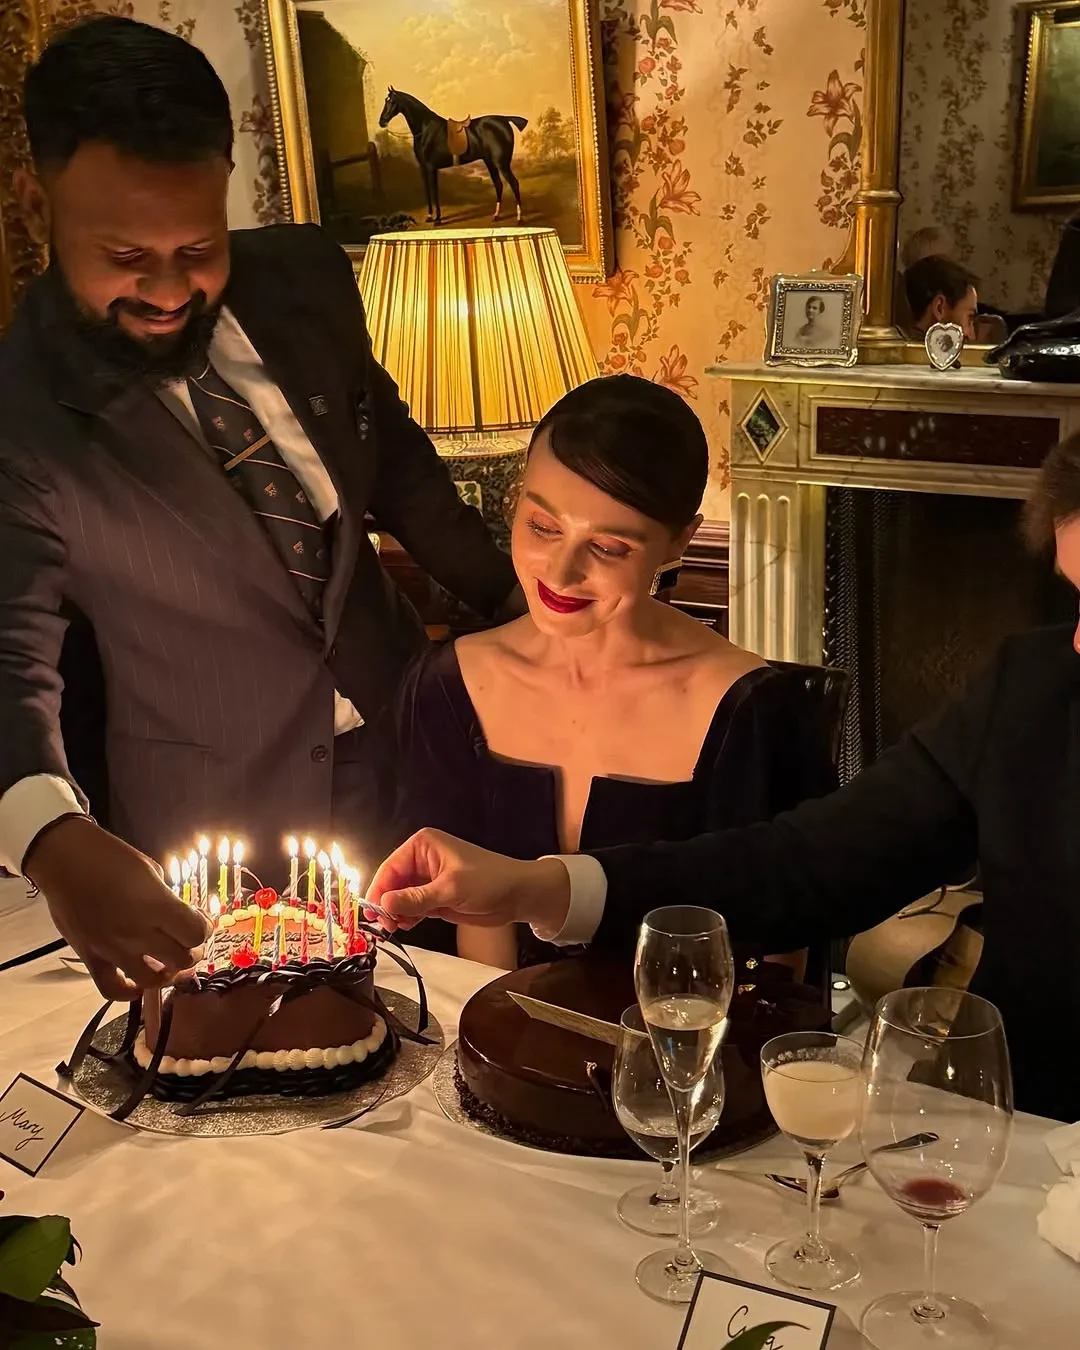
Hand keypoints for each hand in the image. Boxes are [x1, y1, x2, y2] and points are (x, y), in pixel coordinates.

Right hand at [24, 816, 210, 1000]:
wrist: (64, 859)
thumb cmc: (110, 856)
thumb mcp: (150, 870)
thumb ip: (166, 898)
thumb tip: (176, 914)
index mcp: (156, 906)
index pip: (196, 934)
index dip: (204, 929)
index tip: (199, 921)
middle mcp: (138, 933)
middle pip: (182, 959)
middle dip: (192, 950)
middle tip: (186, 940)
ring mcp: (113, 949)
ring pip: (154, 980)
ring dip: (167, 972)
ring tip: (167, 961)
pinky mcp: (90, 958)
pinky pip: (112, 990)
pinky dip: (128, 992)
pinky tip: (137, 982)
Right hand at [366, 829, 570, 936]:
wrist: (518, 895)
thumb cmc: (488, 881)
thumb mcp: (450, 889)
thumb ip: (416, 898)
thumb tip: (384, 904)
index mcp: (423, 846)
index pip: (391, 867)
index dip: (379, 890)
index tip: (373, 913)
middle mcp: (422, 860)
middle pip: (392, 883)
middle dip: (387, 903)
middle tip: (385, 925)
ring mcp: (428, 880)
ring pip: (400, 897)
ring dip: (396, 913)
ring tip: (397, 928)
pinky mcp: (435, 897)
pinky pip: (412, 907)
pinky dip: (407, 917)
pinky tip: (407, 926)